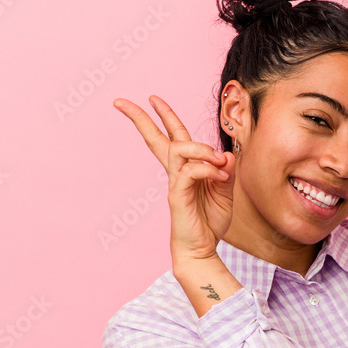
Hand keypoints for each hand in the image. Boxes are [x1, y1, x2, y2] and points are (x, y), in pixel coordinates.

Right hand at [113, 95, 235, 263]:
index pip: (171, 137)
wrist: (201, 249)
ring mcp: (175, 182)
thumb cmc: (210, 221)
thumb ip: (225, 171)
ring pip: (180, 149)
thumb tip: (225, 154)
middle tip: (122, 101)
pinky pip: (190, 171)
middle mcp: (176, 172)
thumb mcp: (225, 191)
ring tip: (218, 160)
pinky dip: (207, 168)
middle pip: (156, 138)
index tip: (151, 98)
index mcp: (185, 168)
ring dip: (201, 148)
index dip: (164, 117)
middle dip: (140, 117)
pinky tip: (220, 177)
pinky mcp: (177, 195)